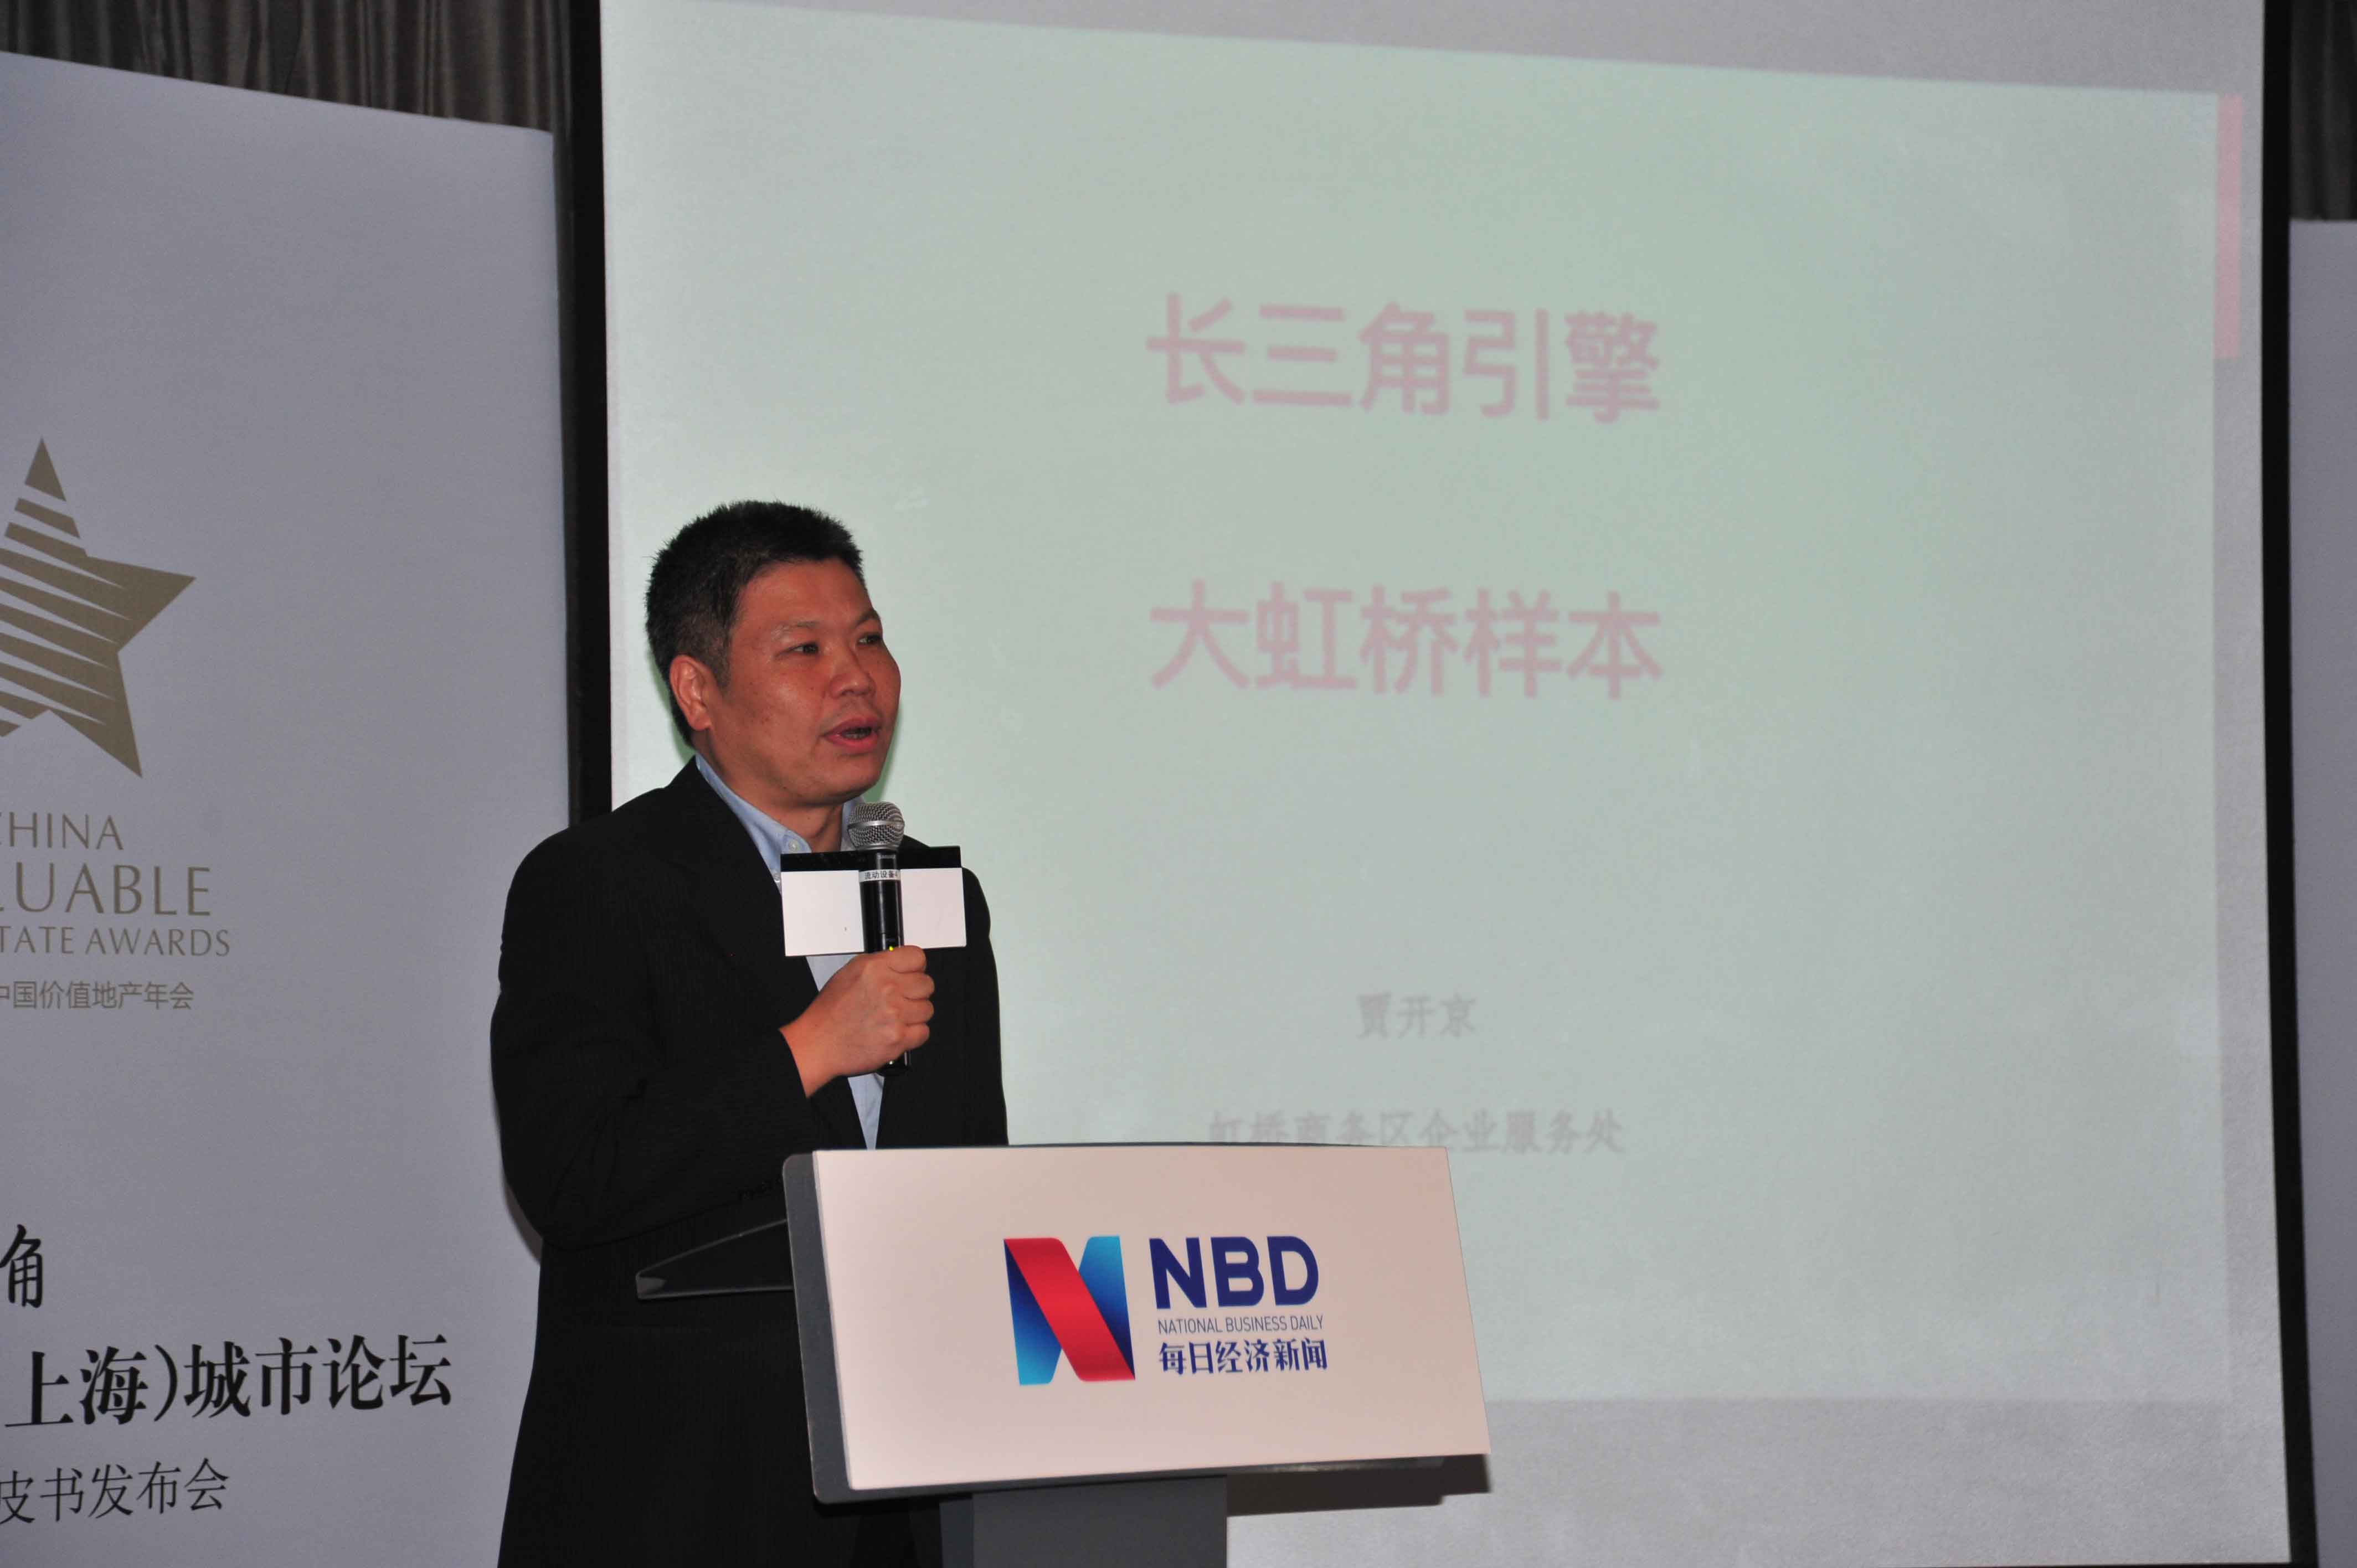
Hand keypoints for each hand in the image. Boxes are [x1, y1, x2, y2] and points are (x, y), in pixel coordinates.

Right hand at [782, 947, 931, 1094]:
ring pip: (927, 1009)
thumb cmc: (830, 1012)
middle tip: (900, 1000)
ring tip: (894, 1018)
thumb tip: (902, 962)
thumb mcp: (850, 973)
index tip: (912, 975)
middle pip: (926, 984)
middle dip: (915, 993)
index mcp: (874, 968)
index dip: (916, 968)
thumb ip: (880, 965)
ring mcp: (894, 1014)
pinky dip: (913, 1034)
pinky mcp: (898, 1038)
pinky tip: (896, 1031)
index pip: (917, 957)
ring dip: (914, 1015)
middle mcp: (886, 988)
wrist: (818, 1043)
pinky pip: (923, 1032)